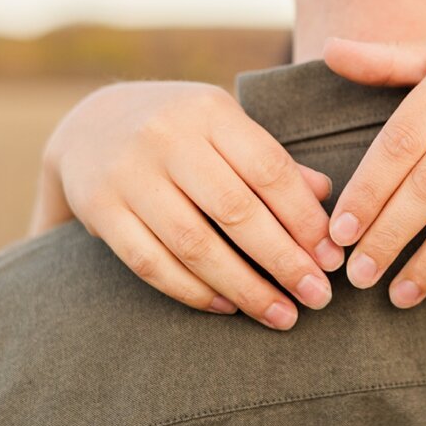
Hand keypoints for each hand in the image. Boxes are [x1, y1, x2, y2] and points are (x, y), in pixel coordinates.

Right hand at [33, 81, 343, 329]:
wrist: (92, 124)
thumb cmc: (185, 133)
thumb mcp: (228, 129)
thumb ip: (274, 162)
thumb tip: (326, 197)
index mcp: (210, 110)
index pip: (269, 169)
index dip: (304, 218)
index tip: (332, 257)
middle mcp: (166, 137)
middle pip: (235, 210)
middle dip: (283, 260)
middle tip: (317, 295)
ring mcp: (128, 174)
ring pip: (194, 244)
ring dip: (244, 288)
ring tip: (281, 314)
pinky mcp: (99, 209)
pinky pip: (151, 263)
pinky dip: (194, 291)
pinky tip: (229, 307)